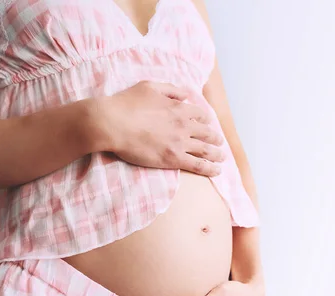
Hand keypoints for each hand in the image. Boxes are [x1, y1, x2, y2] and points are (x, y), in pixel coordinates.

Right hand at [95, 81, 224, 175]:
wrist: (112, 123)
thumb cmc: (126, 104)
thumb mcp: (150, 86)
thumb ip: (170, 90)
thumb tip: (185, 95)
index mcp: (179, 107)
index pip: (200, 114)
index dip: (205, 120)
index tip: (206, 124)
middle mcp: (184, 125)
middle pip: (207, 132)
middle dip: (215, 138)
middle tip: (219, 143)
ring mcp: (180, 143)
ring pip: (206, 150)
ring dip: (217, 154)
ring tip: (222, 158)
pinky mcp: (173, 159)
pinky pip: (199, 165)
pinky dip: (210, 168)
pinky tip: (217, 171)